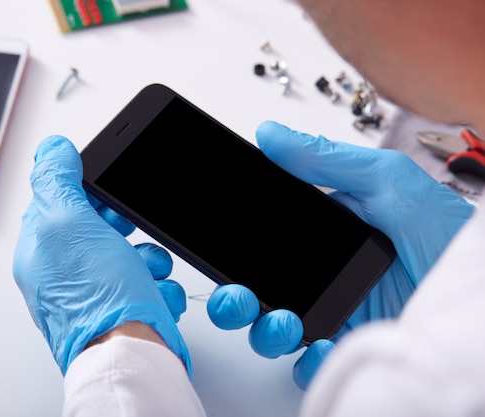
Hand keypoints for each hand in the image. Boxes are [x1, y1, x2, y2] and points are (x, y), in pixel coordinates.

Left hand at [13, 135, 190, 374]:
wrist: (130, 356)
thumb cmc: (96, 299)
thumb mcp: (69, 223)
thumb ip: (56, 181)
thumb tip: (52, 149)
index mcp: (42, 251)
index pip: (60, 203)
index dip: (88, 194)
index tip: (107, 196)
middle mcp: (64, 274)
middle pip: (99, 228)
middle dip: (126, 227)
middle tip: (129, 233)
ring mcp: (95, 294)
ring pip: (129, 255)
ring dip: (149, 257)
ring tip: (149, 270)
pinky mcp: (124, 310)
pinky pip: (146, 284)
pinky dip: (158, 286)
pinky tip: (155, 294)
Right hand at [207, 121, 473, 389]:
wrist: (481, 285)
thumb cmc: (444, 232)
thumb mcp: (386, 183)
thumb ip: (326, 159)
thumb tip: (270, 134)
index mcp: (322, 237)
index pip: (264, 243)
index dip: (237, 251)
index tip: (221, 250)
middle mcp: (324, 275)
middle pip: (259, 292)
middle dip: (237, 300)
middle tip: (238, 298)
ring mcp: (337, 313)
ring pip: (276, 330)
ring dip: (266, 330)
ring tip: (285, 323)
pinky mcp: (352, 346)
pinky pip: (312, 363)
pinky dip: (307, 362)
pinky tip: (320, 349)